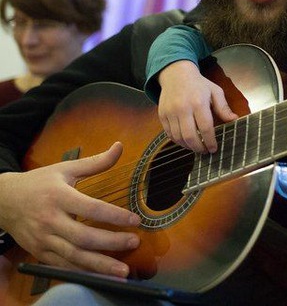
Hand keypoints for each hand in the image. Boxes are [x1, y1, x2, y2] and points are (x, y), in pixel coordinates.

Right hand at [0, 143, 140, 275]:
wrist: (5, 201)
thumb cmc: (40, 182)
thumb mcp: (66, 168)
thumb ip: (95, 162)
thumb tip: (119, 147)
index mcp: (60, 197)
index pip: (91, 208)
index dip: (114, 216)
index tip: (135, 220)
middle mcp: (51, 221)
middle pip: (84, 237)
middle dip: (111, 243)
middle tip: (134, 243)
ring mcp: (44, 240)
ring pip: (74, 257)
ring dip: (100, 266)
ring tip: (123, 270)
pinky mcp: (39, 253)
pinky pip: (63, 267)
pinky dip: (82, 273)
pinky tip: (100, 276)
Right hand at [157, 60, 236, 152]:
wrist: (176, 74)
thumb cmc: (199, 84)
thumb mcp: (215, 91)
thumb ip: (223, 107)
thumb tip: (234, 119)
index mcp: (199, 102)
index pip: (205, 128)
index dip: (210, 141)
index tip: (214, 148)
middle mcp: (183, 108)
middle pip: (190, 136)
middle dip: (198, 148)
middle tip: (205, 151)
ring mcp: (171, 112)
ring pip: (178, 138)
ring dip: (188, 146)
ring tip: (196, 147)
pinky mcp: (162, 115)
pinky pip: (169, 134)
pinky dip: (177, 141)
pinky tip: (185, 141)